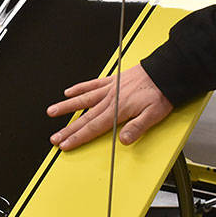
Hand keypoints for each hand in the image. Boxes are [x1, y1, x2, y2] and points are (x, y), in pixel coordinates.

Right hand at [46, 63, 172, 151]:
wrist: (164, 71)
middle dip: (68, 129)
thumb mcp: (153, 115)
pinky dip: (79, 88)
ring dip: (66, 107)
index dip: (78, 138)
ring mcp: (109, 89)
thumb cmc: (160, 93)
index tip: (65, 145)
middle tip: (54, 138)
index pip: (93, 128)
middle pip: (84, 117)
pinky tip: (69, 91)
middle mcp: (110, 99)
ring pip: (83, 99)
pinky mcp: (112, 80)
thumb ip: (136, 128)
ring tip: (51, 112)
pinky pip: (91, 84)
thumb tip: (123, 141)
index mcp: (118, 110)